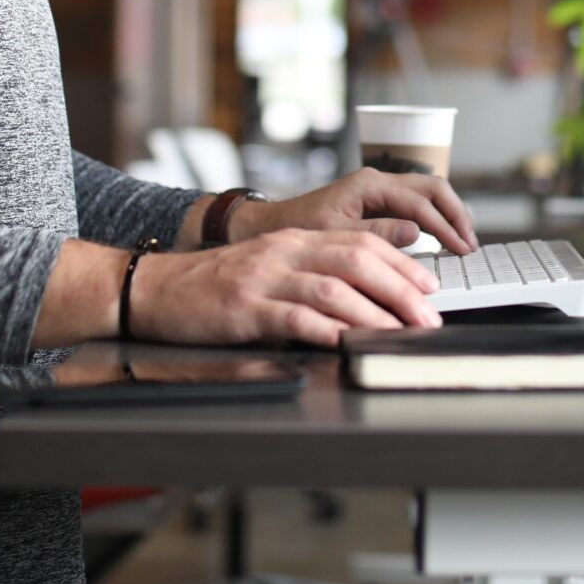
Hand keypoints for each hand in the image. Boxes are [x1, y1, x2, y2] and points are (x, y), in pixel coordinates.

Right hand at [130, 228, 443, 347]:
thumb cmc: (214, 286)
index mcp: (295, 239)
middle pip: (357, 260)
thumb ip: (312, 273)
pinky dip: (327, 331)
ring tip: (400, 334)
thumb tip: (367, 296)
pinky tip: (347, 343)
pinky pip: (294, 317)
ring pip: (332, 288)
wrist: (155, 288)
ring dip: (373, 313)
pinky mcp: (244, 308)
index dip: (402, 265)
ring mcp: (264, 278)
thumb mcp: (270, 267)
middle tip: (428, 318)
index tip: (429, 289)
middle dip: (400, 290)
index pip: (362, 242)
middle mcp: (285, 252)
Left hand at [238, 167, 478, 253]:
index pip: (420, 203)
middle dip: (456, 214)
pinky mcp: (378, 201)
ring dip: (448, 214)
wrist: (272, 226)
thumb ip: (377, 234)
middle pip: (433, 188)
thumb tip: (417, 233)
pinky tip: (442, 238)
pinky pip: (416, 202)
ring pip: (427, 192)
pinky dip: (435, 218)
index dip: (445, 227)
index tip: (461, 250)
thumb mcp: (336, 235)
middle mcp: (378, 181)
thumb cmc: (299, 229)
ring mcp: (379, 189)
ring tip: (463, 241)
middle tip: (470, 244)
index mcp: (370, 185)